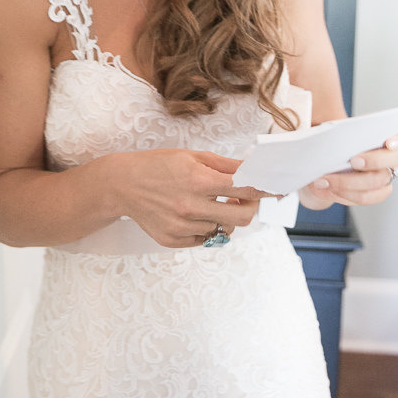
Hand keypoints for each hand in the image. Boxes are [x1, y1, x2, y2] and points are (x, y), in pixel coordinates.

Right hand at [109, 148, 273, 247]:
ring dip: (223, 216)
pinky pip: (204, 239)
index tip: (277, 191)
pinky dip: (205, 227)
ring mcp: (181, 226)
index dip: (266, 190)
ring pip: (223, 228)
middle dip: (250, 208)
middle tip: (244, 200)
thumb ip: (225, 166)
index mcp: (198, 181)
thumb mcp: (192, 156)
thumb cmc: (157, 165)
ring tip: (207, 203)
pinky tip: (191, 213)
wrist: (121, 184)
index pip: (247, 190)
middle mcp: (191, 206)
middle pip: (243, 217)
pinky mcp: (172, 240)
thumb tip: (254, 170)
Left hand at [300, 116, 397, 207]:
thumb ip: (348, 127)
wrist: (320, 156)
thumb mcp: (340, 126)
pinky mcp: (376, 191)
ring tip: (324, 179)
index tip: (388, 141)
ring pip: (382, 180)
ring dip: (350, 181)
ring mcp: (389, 172)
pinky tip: (325, 188)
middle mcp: (397, 152)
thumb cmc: (334, 137)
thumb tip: (337, 132)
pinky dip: (344, 194)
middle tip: (352, 160)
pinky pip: (368, 197)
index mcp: (394, 129)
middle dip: (378, 160)